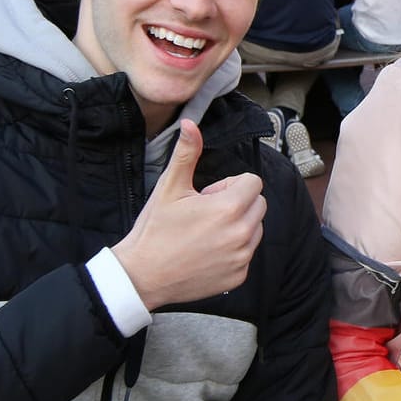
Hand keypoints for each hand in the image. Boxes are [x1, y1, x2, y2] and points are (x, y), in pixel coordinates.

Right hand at [111, 120, 266, 309]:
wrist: (142, 275)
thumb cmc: (155, 230)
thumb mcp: (169, 187)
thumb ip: (186, 154)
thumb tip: (190, 124)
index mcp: (229, 207)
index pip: (253, 182)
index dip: (229, 185)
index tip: (207, 196)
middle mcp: (242, 233)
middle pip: (258, 203)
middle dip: (237, 203)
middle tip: (205, 213)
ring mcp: (242, 257)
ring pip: (256, 228)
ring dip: (238, 225)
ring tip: (205, 232)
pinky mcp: (239, 275)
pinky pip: (247, 253)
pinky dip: (233, 250)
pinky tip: (206, 252)